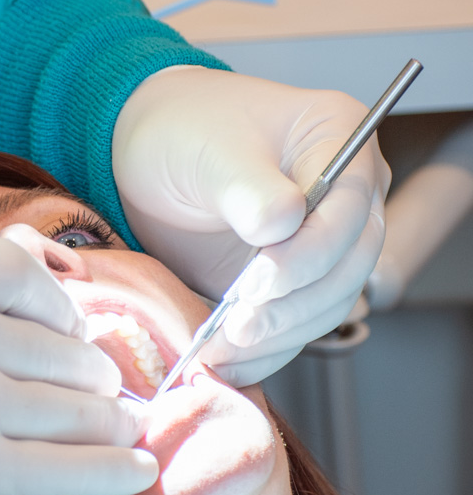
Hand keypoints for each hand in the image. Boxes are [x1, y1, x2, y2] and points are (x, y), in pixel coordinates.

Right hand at [0, 238, 155, 494]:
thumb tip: (24, 312)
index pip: (21, 272)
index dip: (60, 306)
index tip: (72, 331)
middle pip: (55, 346)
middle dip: (90, 374)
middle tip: (106, 392)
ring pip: (66, 405)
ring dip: (107, 420)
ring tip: (127, 426)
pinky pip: (57, 466)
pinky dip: (109, 471)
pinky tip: (141, 472)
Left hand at [112, 66, 388, 384]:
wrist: (144, 153)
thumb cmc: (180, 130)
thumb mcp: (209, 149)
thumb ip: (247, 188)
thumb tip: (283, 226)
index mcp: (338, 138)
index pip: (350, 209)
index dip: (311, 253)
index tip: (261, 279)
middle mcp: (347, 194)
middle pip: (348, 265)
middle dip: (294, 305)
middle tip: (240, 325)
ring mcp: (324, 241)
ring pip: (327, 305)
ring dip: (278, 337)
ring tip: (222, 350)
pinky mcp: (294, 282)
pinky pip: (295, 325)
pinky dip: (264, 351)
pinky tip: (227, 364)